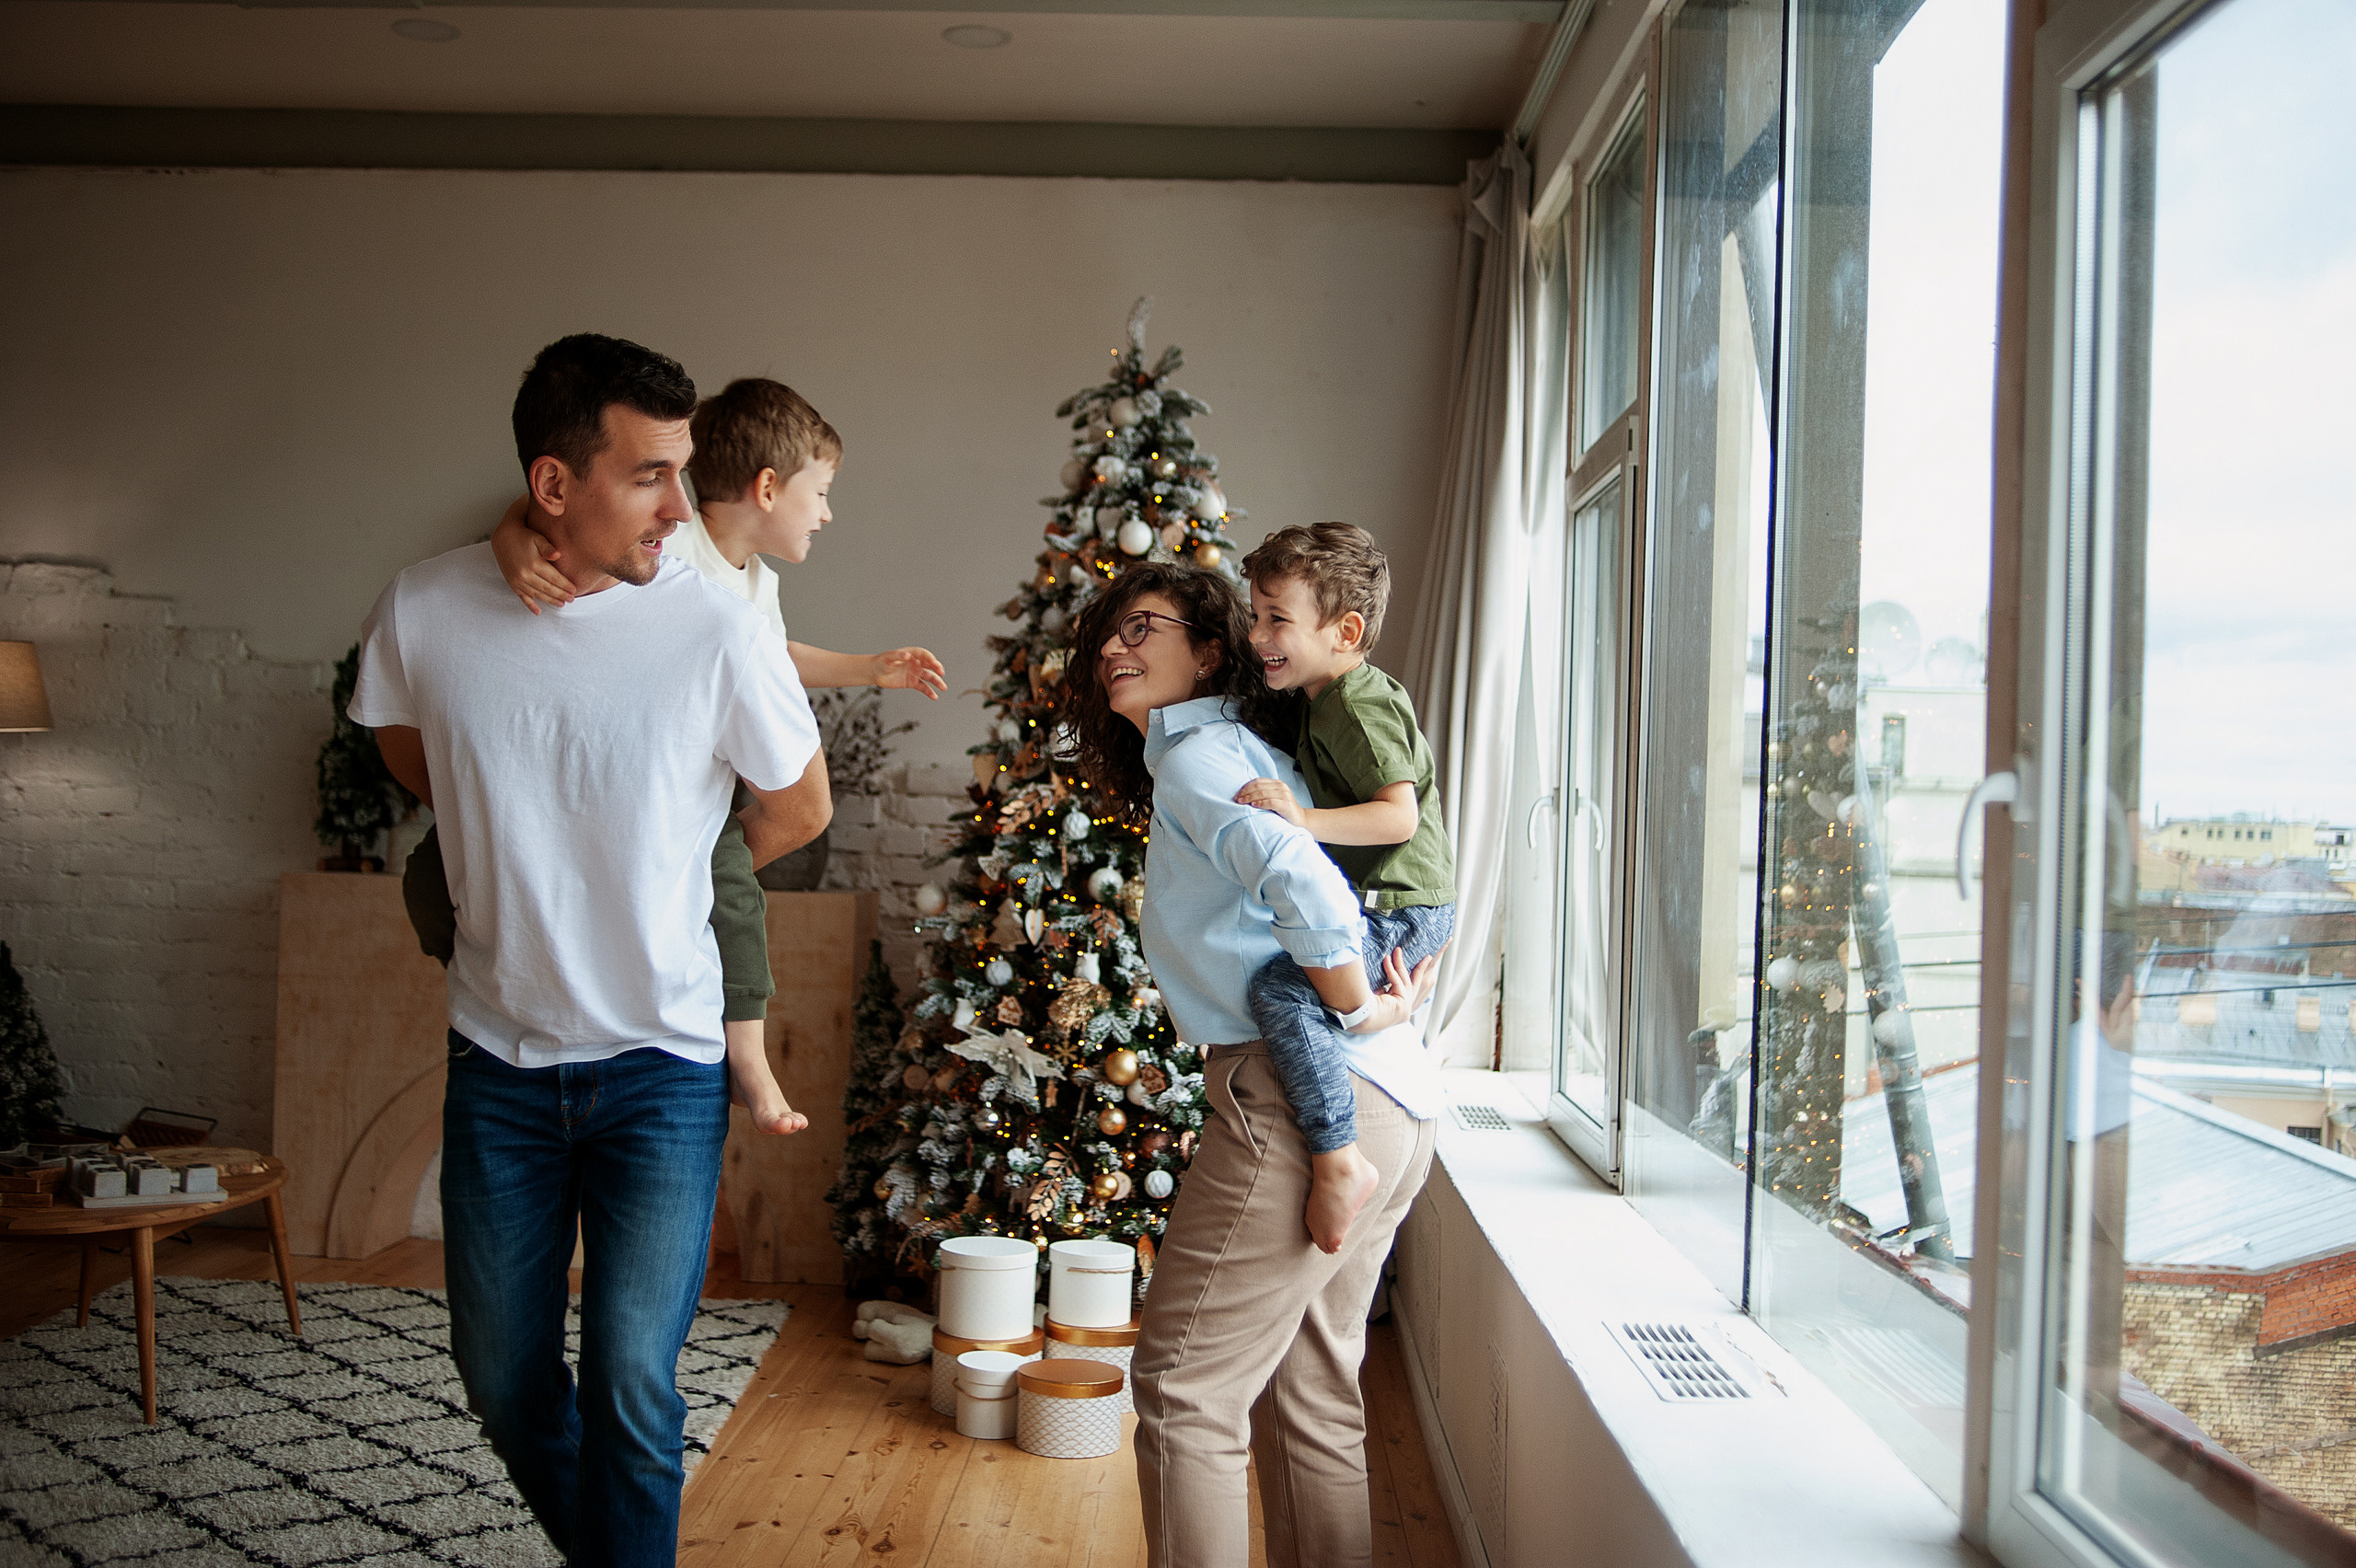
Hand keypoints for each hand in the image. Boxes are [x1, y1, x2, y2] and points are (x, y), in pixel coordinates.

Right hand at [491, 497, 572, 614]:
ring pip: (537, 594)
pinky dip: (530, 605)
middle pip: (547, 588)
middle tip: (571, 599)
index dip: (565, 585)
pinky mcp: (512, 583)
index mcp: (533, 563)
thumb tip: (558, 555)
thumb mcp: (537, 538)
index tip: (575, 590)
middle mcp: (524, 574)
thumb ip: (548, 547)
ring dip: (550, 600)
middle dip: (560, 595)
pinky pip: (522, 597)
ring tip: (561, 604)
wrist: (504, 537)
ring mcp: (517, 580)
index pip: (554, 578)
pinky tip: (538, 612)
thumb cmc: (524, 536)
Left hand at [872, 647, 948, 699]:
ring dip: (937, 682)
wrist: (875, 672)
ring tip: (943, 687)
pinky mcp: (912, 682)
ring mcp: (915, 673)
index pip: (924, 655)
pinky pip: (923, 687)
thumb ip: (898, 655)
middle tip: (941, 673)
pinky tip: (934, 696)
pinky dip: (929, 692)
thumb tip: (907, 655)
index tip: (934, 663)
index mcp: (912, 654)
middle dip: (937, 669)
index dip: (930, 659)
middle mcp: (916, 663)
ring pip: (929, 677)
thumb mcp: (888, 657)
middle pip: (930, 665)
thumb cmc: (881, 662)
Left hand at [1233, 777, 1304, 828]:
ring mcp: (1284, 795)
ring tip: (1241, 802)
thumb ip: (1264, 793)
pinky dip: (1260, 803)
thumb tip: (1245, 794)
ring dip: (1249, 797)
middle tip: (1237, 799)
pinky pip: (1270, 802)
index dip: (1246, 786)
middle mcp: (1281, 787)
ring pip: (1262, 793)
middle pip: (1259, 786)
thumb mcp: (1274, 798)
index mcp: (1277, 783)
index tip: (1237, 794)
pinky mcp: (1286, 805)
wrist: (1300, 819)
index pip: (1258, 781)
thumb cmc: (1284, 810)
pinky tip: (1253, 805)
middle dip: (1245, 792)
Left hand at [1347, 945, 1446, 1033]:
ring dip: (1400, 964)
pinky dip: (1391, 969)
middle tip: (1427, 957)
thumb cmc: (1360, 1008)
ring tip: (1397, 950)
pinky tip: (1386, 959)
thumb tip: (1385, 976)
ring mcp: (1404, 1010)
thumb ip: (1384, 988)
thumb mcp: (1377, 995)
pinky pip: (1397, 982)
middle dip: (1420, 969)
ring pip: (1405, 981)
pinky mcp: (1402, 1005)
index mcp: (1397, 1011)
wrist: (1356, 1019)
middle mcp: (1403, 1012)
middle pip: (1415, 986)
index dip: (1411, 977)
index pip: (1407, 992)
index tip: (1415, 966)